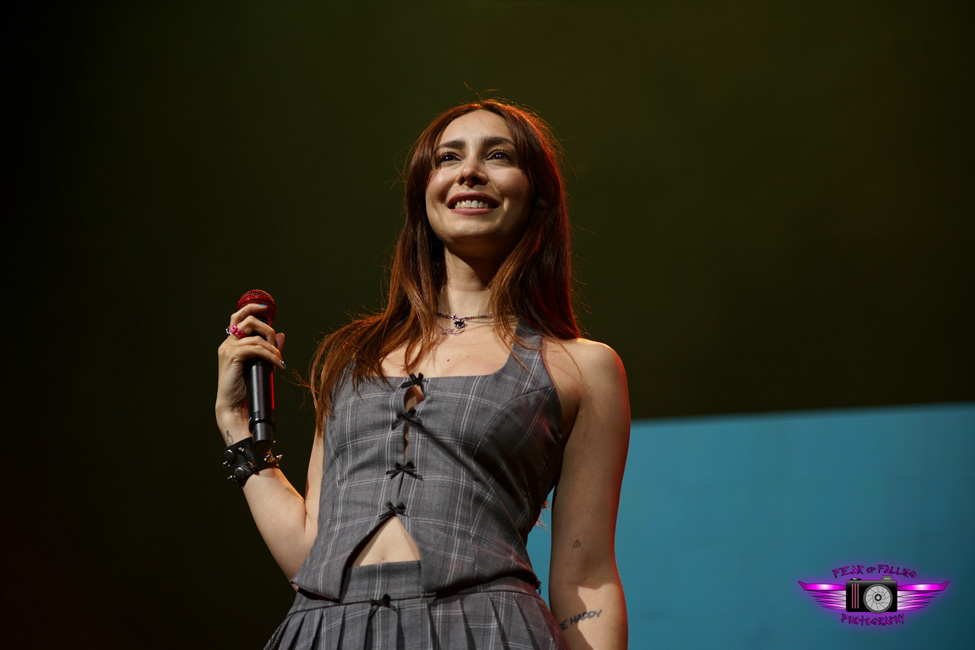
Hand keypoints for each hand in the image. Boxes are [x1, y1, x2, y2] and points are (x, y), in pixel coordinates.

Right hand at [215, 302, 285, 442]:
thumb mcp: (260, 363)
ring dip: (272, 348)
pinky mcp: (232, 356)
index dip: (251, 308)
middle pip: (248, 321)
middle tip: (277, 346)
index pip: (238, 317)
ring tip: (279, 360)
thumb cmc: (247, 386)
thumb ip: (268, 349)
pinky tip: (278, 364)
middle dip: (267, 329)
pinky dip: (270, 356)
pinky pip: (256, 349)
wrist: (235, 405)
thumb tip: (281, 335)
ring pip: (256, 337)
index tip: (265, 308)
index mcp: (231, 342)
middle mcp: (228, 343)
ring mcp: (228, 349)